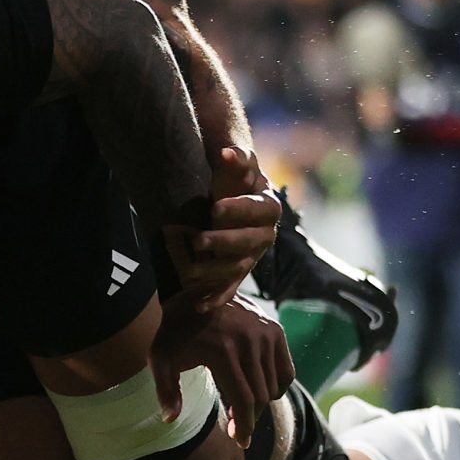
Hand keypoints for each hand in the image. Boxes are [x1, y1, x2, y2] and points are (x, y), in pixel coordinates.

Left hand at [156, 295, 293, 446]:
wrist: (191, 291)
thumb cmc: (173, 330)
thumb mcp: (160, 358)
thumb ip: (165, 390)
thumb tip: (170, 419)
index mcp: (223, 351)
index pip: (244, 400)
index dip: (244, 426)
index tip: (240, 441)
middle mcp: (250, 342)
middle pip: (260, 396)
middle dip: (249, 417)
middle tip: (236, 427)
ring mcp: (266, 334)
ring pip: (275, 385)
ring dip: (261, 402)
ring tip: (242, 406)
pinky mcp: (275, 329)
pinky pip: (285, 370)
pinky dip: (276, 384)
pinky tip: (259, 388)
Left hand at [168, 147, 280, 309]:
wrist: (232, 194)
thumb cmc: (234, 178)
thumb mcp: (236, 166)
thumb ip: (237, 158)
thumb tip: (227, 152)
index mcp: (269, 207)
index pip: (258, 210)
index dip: (238, 209)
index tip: (215, 206)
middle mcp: (265, 234)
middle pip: (249, 242)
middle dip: (223, 242)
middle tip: (197, 240)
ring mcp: (252, 255)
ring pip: (238, 268)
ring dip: (216, 272)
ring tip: (191, 271)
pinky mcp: (238, 270)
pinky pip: (231, 287)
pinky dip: (217, 297)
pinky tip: (200, 306)